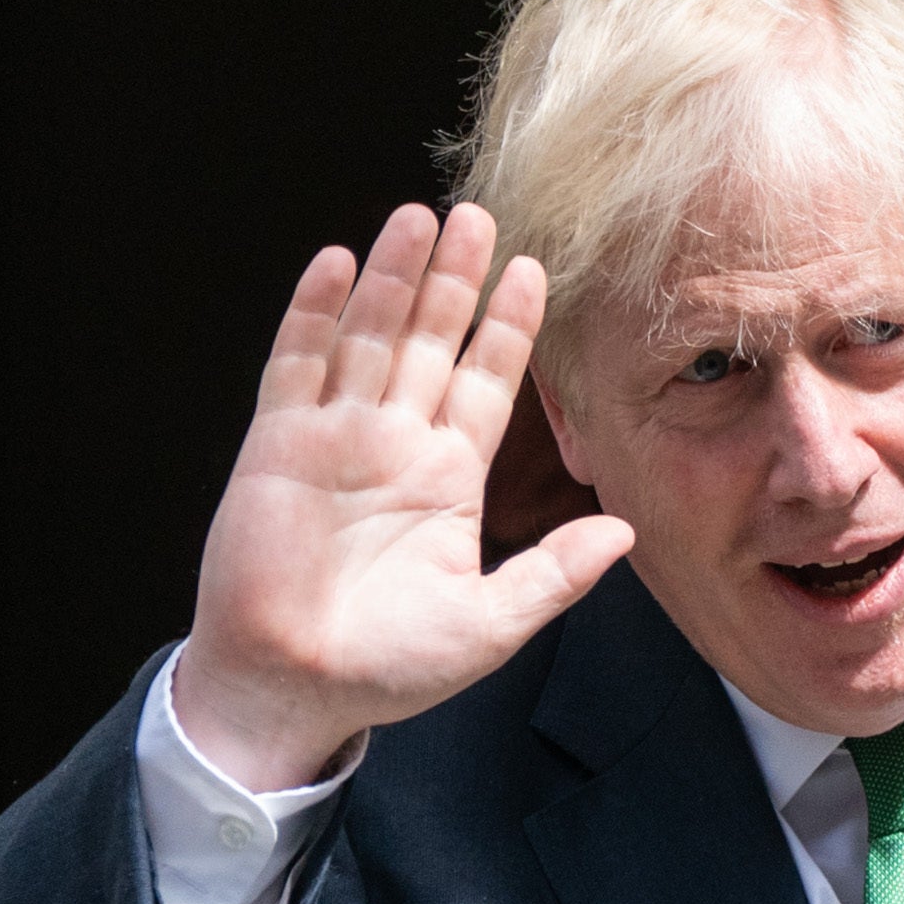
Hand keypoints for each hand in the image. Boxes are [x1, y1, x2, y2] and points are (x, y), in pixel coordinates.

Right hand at [173, 203, 634, 789]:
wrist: (291, 691)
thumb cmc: (387, 667)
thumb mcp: (489, 624)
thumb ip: (554, 575)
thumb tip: (626, 533)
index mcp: (448, 476)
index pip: (488, 381)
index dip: (509, 326)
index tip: (535, 270)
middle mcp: (394, 443)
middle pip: (431, 339)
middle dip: (454, 279)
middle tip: (479, 213)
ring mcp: (334, 436)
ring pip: (370, 335)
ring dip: (393, 276)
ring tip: (419, 215)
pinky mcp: (277, 444)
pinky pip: (298, 363)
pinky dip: (317, 313)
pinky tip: (339, 262)